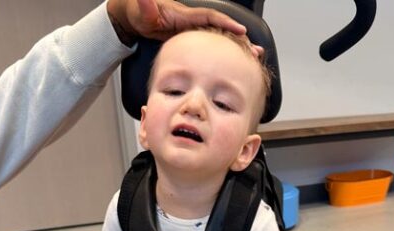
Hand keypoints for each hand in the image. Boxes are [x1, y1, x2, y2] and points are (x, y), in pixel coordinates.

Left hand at [107, 0, 263, 56]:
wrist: (138, 15)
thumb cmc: (141, 13)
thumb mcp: (143, 10)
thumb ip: (146, 4)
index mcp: (185, 16)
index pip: (210, 17)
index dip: (226, 23)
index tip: (241, 30)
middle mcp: (193, 21)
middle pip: (222, 29)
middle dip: (240, 39)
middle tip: (255, 50)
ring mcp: (194, 30)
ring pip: (221, 37)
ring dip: (239, 46)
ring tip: (255, 56)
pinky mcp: (193, 39)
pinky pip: (214, 44)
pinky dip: (227, 51)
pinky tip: (238, 60)